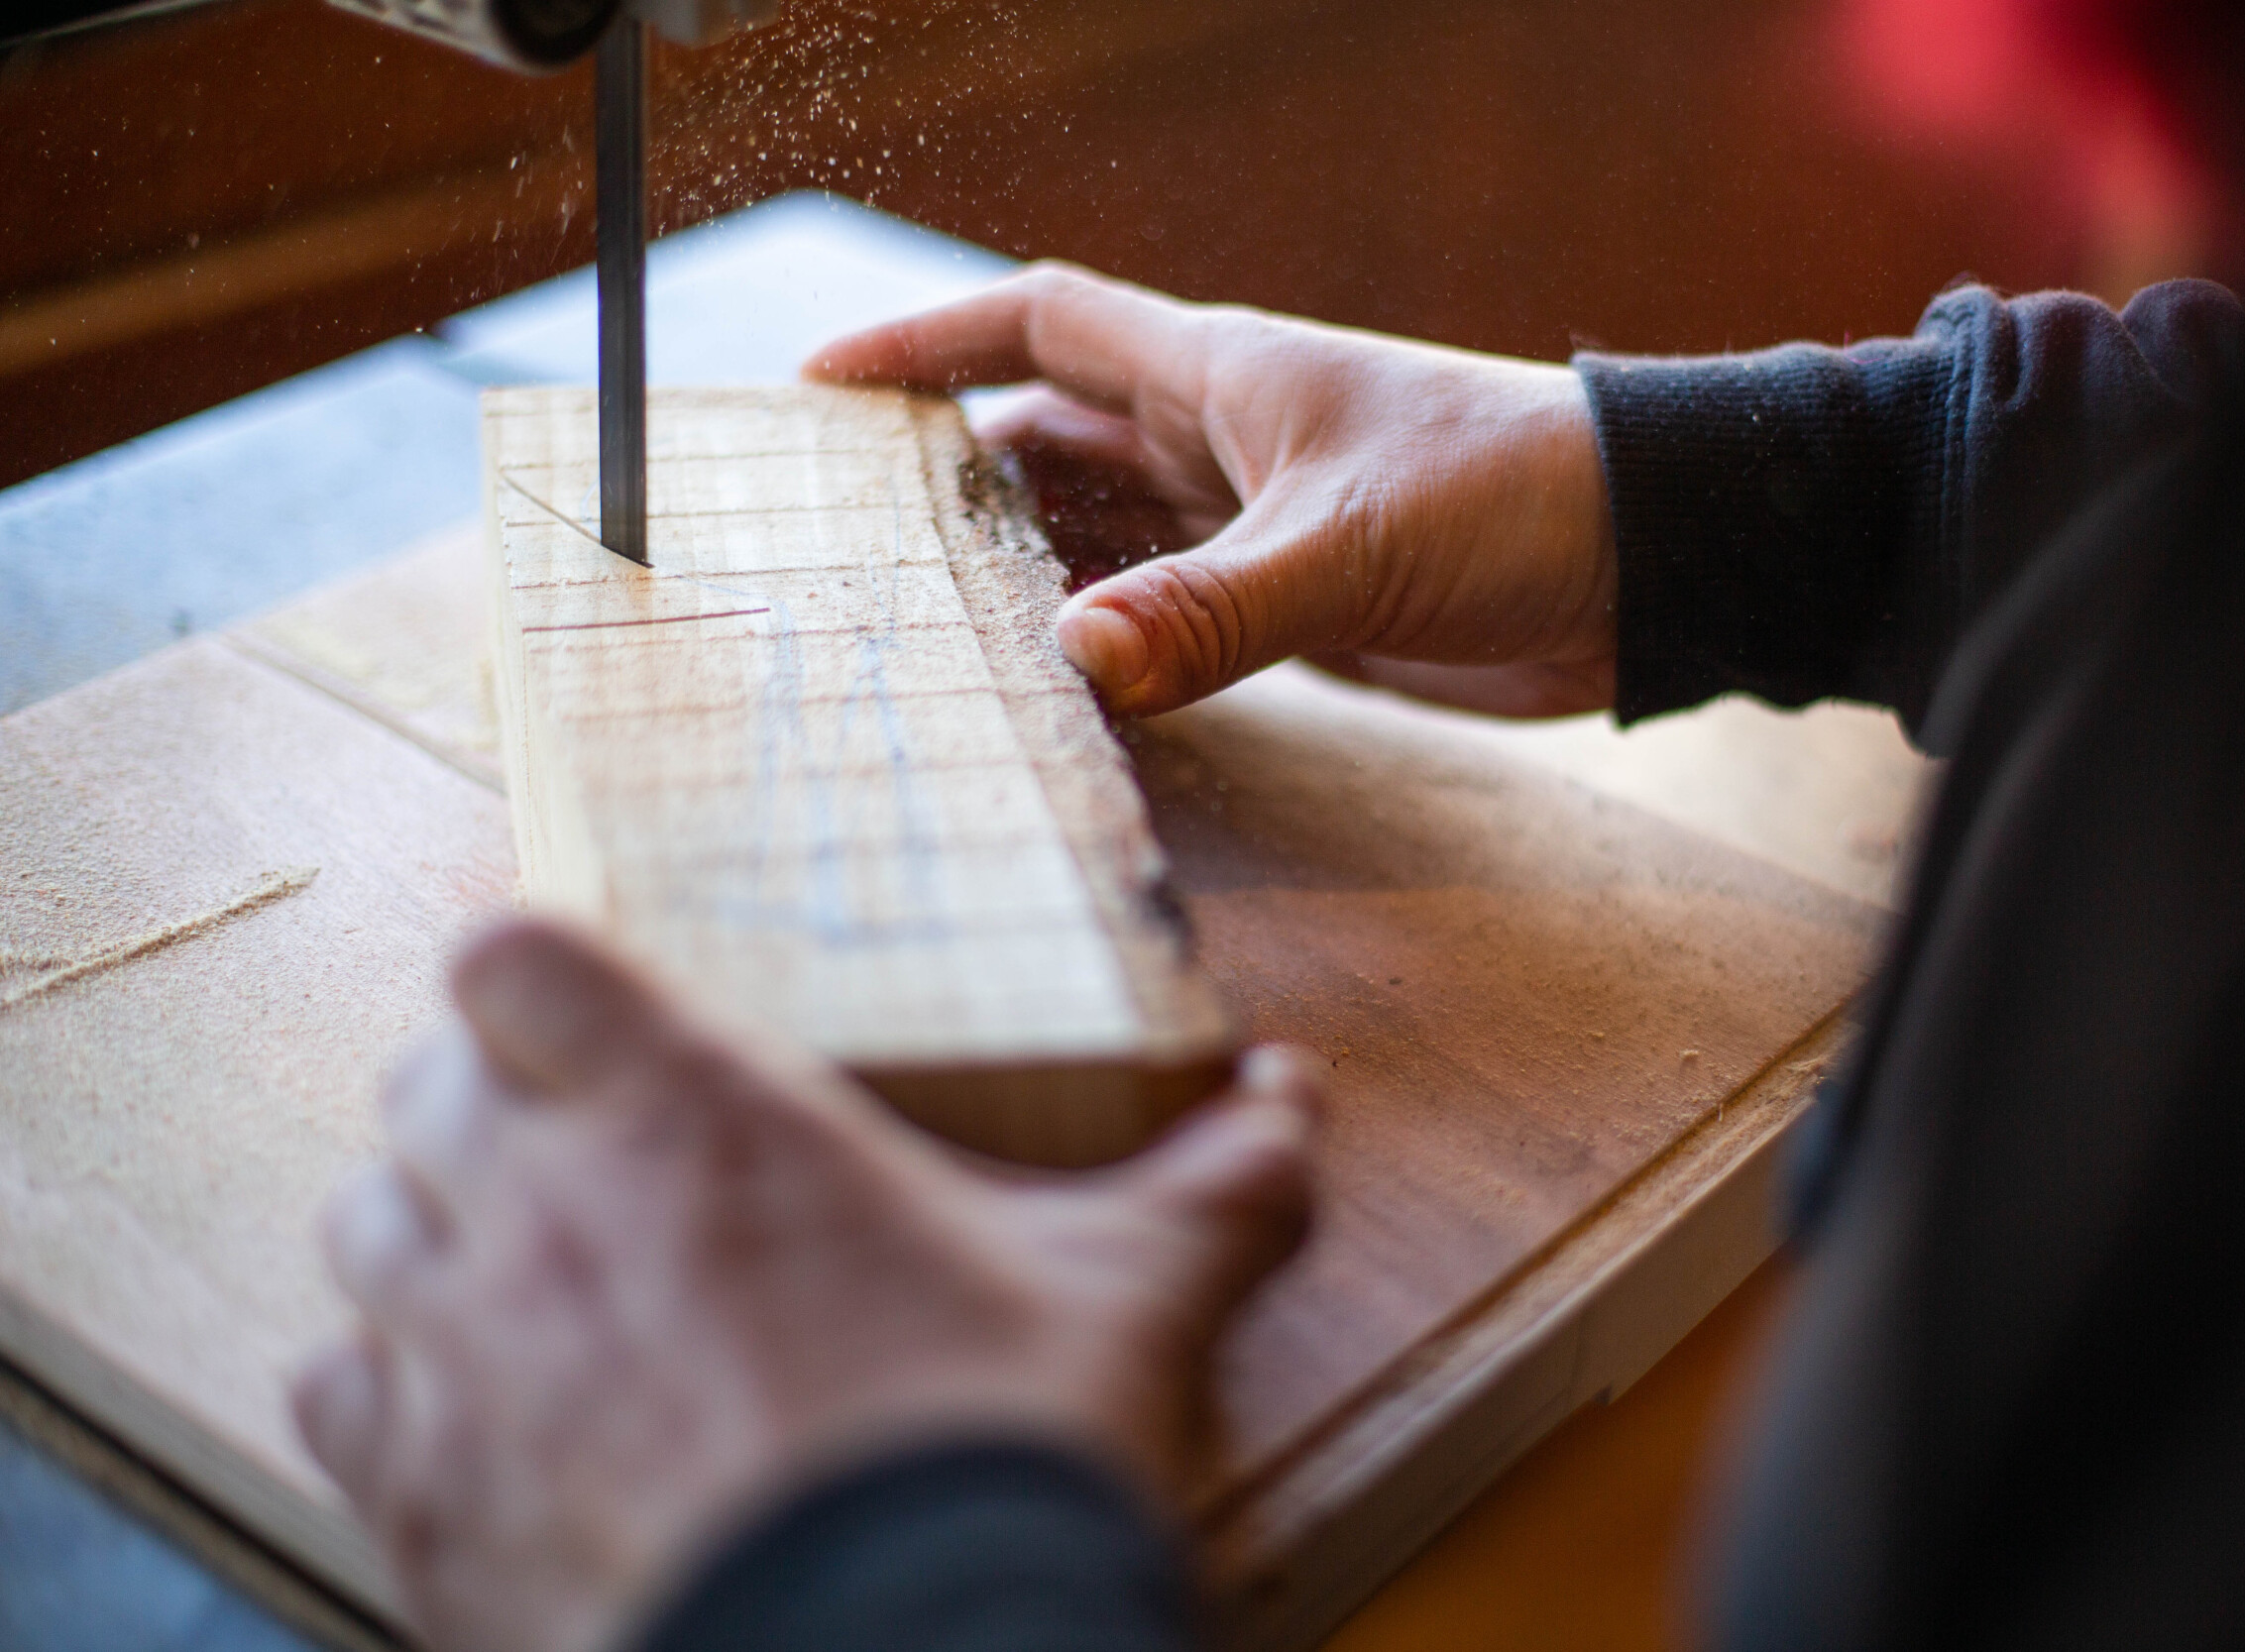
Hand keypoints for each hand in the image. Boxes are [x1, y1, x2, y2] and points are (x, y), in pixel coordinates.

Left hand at [292, 920, 1314, 1651]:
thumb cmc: (989, 1466)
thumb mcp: (1131, 1300)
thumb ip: (1217, 1181)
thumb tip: (1289, 1104)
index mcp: (697, 1119)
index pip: (515, 955)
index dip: (543, 971)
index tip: (598, 1005)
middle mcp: (543, 1213)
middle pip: (427, 1085)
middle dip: (497, 1104)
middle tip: (593, 1152)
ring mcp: (461, 1359)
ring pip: (365, 1226)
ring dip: (433, 1231)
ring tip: (529, 1273)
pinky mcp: (418, 1503)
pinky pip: (337, 1390)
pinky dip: (389, 1386)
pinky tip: (479, 1415)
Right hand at [806, 263, 1617, 718]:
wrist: (1645, 563)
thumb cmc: (1512, 499)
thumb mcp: (1349, 548)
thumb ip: (1214, 609)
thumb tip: (1076, 661)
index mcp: (1222, 375)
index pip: (1041, 327)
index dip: (930, 343)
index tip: (826, 382)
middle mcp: (1225, 439)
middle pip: (1051, 440)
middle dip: (954, 478)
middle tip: (850, 539)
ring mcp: (1256, 523)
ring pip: (1105, 534)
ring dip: (1027, 568)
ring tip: (924, 622)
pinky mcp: (1297, 605)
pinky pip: (1169, 612)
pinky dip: (1110, 638)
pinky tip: (1055, 679)